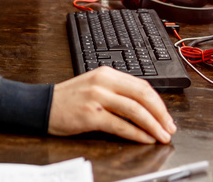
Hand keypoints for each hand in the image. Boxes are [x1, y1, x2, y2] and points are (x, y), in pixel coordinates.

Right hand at [48, 66, 176, 143]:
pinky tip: (144, 139)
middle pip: (142, 96)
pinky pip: (120, 124)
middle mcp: (104, 82)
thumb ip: (116, 92)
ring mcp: (97, 97)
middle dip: (161, 113)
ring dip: (153, 125)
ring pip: (134, 110)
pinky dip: (136, 133)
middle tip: (170, 127)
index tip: (167, 116)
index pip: (142, 85)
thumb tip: (143, 108)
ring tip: (162, 136)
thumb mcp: (94, 86)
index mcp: (107, 73)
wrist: (42, 105)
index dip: (158, 102)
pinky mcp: (91, 115)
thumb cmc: (68, 99)